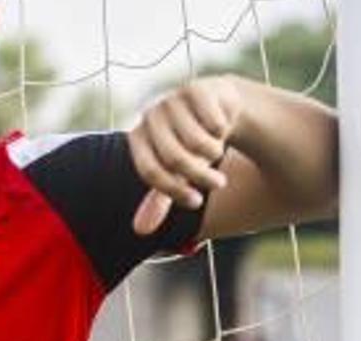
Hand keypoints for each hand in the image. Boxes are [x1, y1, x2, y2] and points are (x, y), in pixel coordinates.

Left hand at [127, 76, 243, 234]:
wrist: (214, 108)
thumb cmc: (189, 145)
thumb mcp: (174, 174)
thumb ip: (157, 201)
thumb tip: (139, 231)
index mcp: (138, 138)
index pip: (150, 171)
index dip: (174, 191)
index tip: (196, 201)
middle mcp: (150, 117)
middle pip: (175, 159)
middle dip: (202, 177)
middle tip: (219, 185)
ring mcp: (171, 100)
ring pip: (196, 142)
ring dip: (215, 156)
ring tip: (217, 154)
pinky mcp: (195, 89)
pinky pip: (213, 123)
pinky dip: (222, 132)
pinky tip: (221, 126)